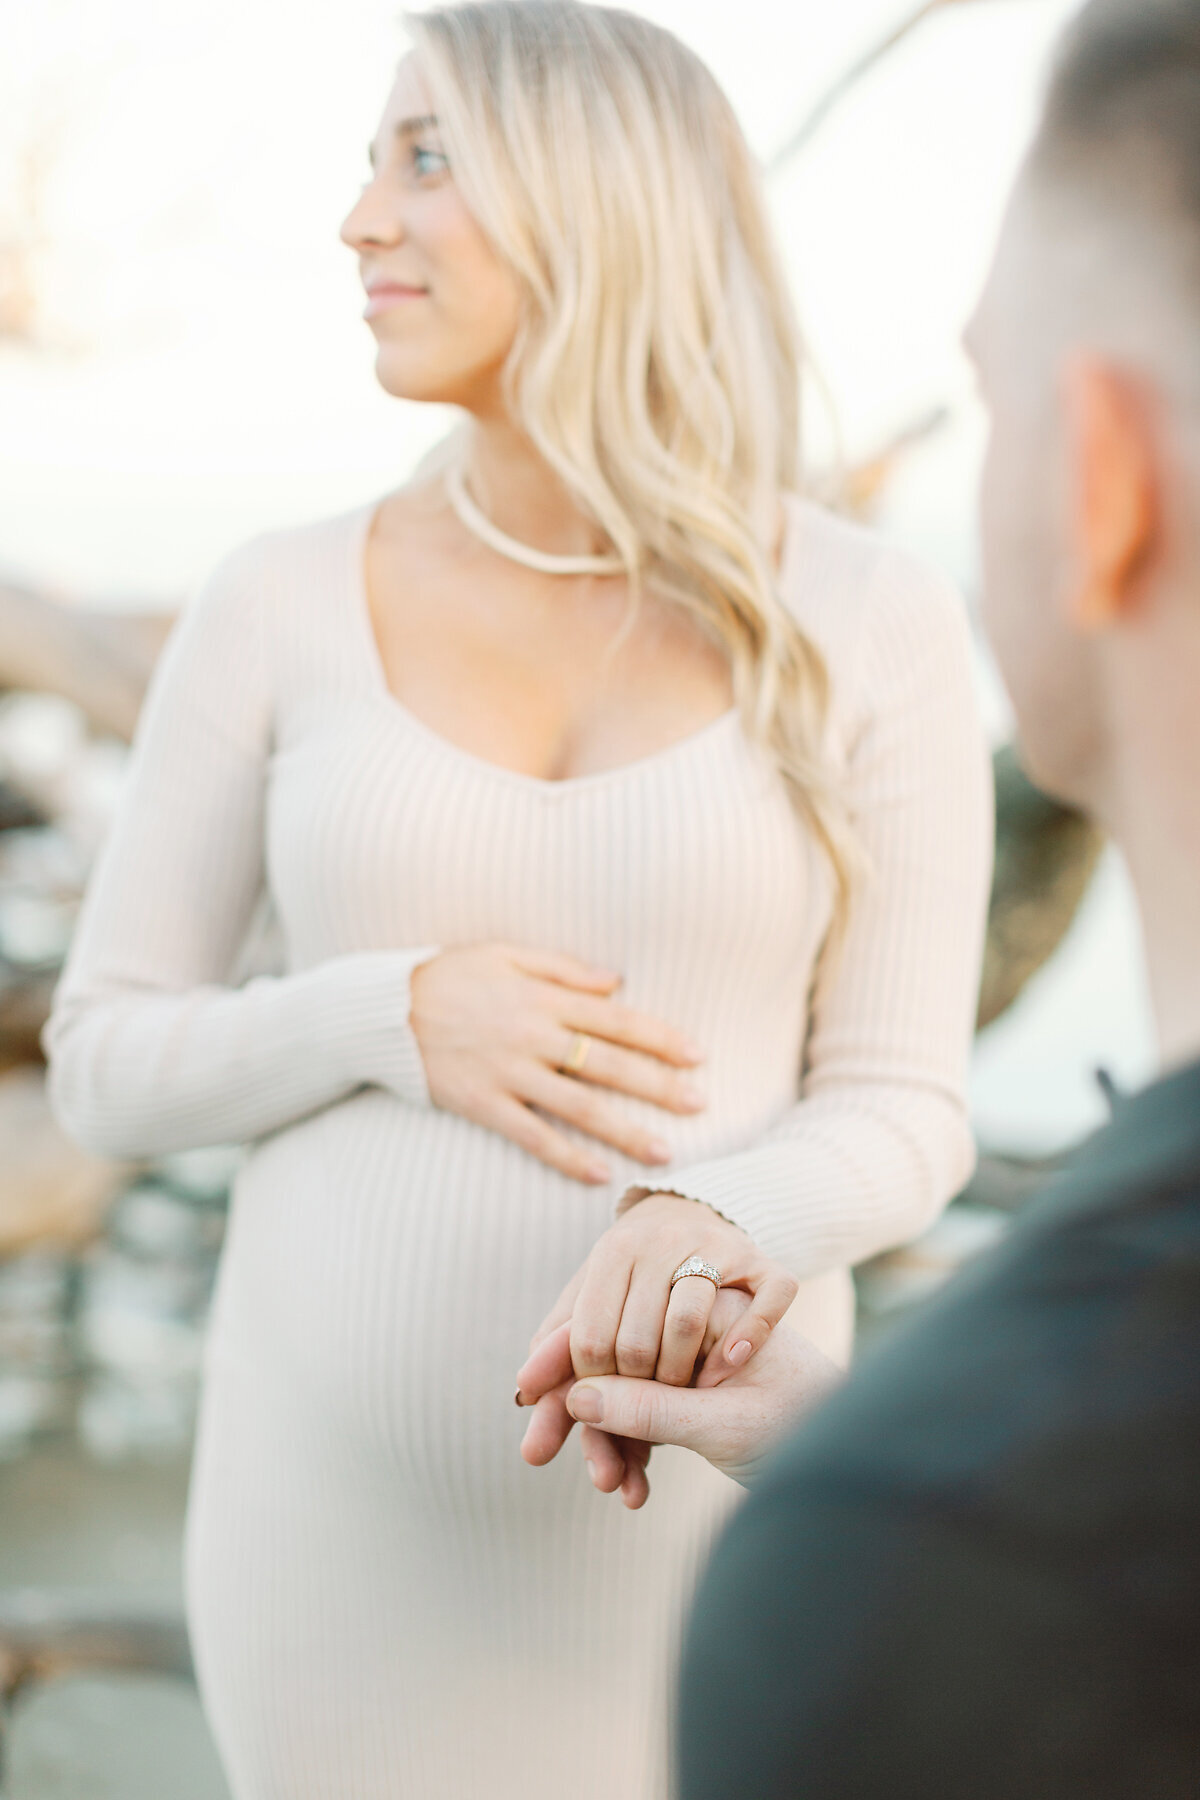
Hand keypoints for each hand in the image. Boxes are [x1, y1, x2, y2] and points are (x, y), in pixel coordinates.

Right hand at [408, 943, 706, 1182]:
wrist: (385, 1009)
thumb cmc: (452, 974)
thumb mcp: (507, 953)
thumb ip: (565, 968)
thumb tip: (618, 983)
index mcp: (544, 997)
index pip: (616, 1020)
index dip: (660, 1038)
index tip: (697, 1056)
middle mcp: (533, 1036)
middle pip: (608, 1065)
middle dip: (658, 1086)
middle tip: (700, 1105)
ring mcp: (508, 1073)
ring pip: (579, 1106)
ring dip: (624, 1131)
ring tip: (664, 1153)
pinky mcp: (482, 1104)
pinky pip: (531, 1135)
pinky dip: (566, 1157)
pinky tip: (598, 1174)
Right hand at [517, 1291, 841, 1499]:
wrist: (863, 1461)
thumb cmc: (808, 1428)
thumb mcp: (724, 1425)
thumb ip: (651, 1410)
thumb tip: (577, 1400)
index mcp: (707, 1308)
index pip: (620, 1321)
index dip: (566, 1358)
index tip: (525, 1391)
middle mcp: (697, 1327)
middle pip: (613, 1357)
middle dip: (578, 1410)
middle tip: (534, 1453)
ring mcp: (697, 1360)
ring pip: (626, 1391)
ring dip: (609, 1439)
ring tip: (612, 1488)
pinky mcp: (699, 1393)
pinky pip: (647, 1413)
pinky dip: (635, 1447)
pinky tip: (633, 1487)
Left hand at [529, 1193, 799, 1388]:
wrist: (694, 1213)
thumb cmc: (632, 1276)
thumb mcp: (591, 1299)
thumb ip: (556, 1349)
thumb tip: (522, 1397)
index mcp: (611, 1250)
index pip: (587, 1341)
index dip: (591, 1386)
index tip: (604, 1400)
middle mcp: (660, 1241)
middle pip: (635, 1341)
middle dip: (636, 1390)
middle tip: (643, 1405)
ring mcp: (716, 1247)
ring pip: (687, 1323)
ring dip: (681, 1374)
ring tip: (681, 1392)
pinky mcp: (763, 1263)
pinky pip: (763, 1302)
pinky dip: (748, 1337)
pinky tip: (730, 1364)